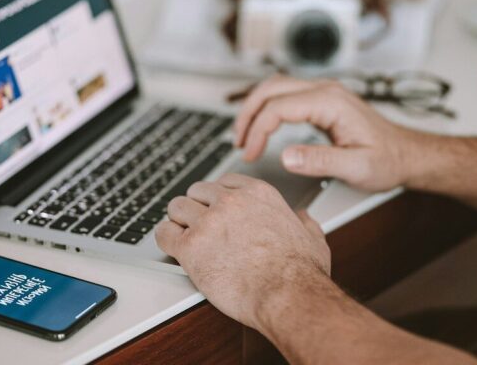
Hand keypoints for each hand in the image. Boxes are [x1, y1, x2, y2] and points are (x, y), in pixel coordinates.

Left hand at [156, 173, 330, 330]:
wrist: (286, 296)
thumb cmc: (301, 273)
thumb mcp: (313, 238)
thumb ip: (304, 222)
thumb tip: (303, 217)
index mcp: (258, 195)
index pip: (224, 181)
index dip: (216, 197)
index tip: (215, 208)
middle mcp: (231, 202)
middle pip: (197, 192)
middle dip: (196, 207)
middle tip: (198, 225)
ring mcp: (208, 222)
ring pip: (176, 207)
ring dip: (178, 221)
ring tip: (183, 235)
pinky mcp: (191, 247)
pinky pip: (163, 233)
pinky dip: (165, 239)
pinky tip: (172, 246)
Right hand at [234, 75, 420, 192]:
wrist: (408, 155)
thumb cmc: (388, 160)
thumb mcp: (356, 167)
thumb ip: (320, 161)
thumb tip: (286, 157)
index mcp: (331, 102)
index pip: (278, 107)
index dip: (258, 131)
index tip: (249, 154)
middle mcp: (326, 91)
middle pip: (271, 88)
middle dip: (248, 113)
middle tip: (237, 142)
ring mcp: (324, 93)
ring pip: (275, 87)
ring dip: (254, 107)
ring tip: (243, 135)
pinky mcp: (323, 101)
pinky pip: (286, 94)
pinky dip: (267, 108)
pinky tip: (261, 126)